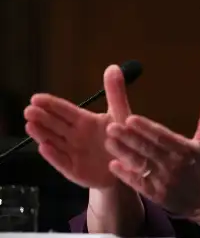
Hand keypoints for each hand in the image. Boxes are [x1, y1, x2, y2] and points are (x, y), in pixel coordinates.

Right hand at [24, 65, 132, 187]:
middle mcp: (76, 136)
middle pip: (56, 125)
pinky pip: (63, 162)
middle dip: (42, 117)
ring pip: (55, 141)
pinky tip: (44, 147)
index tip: (36, 98)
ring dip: (42, 134)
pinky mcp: (75, 170)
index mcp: (85, 121)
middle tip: (29, 110)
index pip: (65, 111)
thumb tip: (113, 67)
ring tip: (30, 125)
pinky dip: (54, 156)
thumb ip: (116, 93)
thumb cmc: (123, 139)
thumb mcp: (121, 114)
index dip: (51, 104)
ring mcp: (74, 153)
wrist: (131, 167)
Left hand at [105, 93, 199, 218]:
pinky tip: (113, 165)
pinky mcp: (157, 195)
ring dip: (124, 153)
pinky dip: (126, 175)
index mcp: (186, 150)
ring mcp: (164, 181)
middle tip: (110, 126)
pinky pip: (139, 183)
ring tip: (108, 142)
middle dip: (129, 138)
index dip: (146, 128)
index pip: (163, 137)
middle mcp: (174, 165)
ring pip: (141, 165)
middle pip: (148, 150)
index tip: (130, 118)